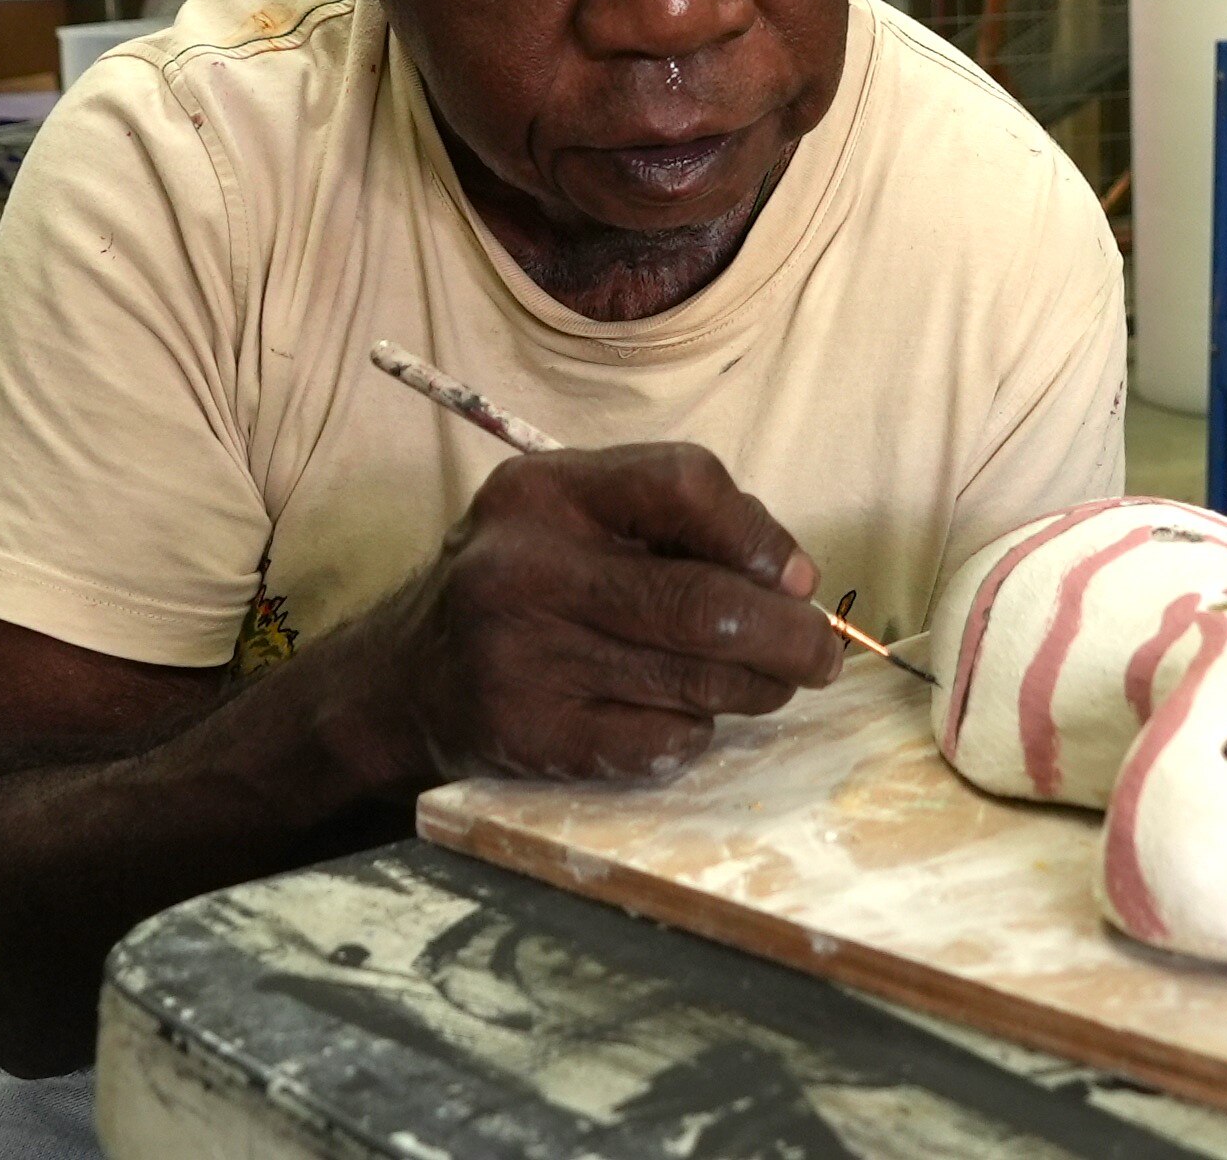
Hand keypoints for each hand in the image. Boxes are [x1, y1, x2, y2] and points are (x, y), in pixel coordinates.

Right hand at [359, 443, 843, 786]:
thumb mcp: (578, 514)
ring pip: (695, 680)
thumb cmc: (529, 582)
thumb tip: (795, 579)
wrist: (405, 680)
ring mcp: (522, 659)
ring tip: (768, 682)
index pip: (685, 484)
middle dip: (789, 636)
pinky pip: (661, 742)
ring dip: (758, 687)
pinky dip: (695, 732)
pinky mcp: (530, 738)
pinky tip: (683, 716)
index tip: (795, 576)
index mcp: (546, 491)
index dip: (760, 534)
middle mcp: (526, 569)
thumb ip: (680, 521)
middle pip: (704, 603)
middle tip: (821, 653)